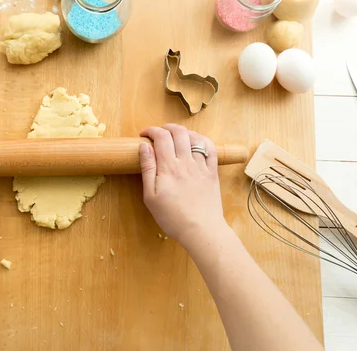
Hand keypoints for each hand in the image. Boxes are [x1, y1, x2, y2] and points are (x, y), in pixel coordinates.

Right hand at [139, 124, 225, 248]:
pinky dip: (203, 140)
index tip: (144, 135)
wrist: (200, 230)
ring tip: (176, 137)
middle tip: (159, 133)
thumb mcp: (150, 196)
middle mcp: (186, 162)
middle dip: (166, 127)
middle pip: (178, 132)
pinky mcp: (212, 172)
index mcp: (168, 167)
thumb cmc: (171, 216)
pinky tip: (196, 143)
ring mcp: (201, 166)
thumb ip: (147, 169)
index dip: (151, 131)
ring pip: (195, 137)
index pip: (160, 137)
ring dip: (184, 132)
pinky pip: (211, 149)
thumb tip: (144, 147)